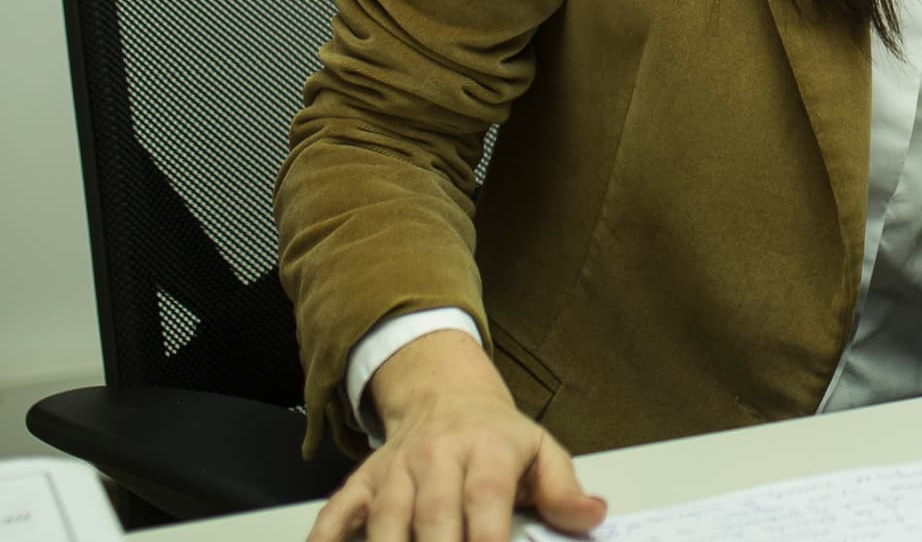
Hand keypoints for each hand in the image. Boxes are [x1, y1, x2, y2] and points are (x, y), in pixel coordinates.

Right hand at [309, 327, 603, 541]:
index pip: (486, 498)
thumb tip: (593, 516)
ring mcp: (395, 471)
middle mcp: (436, 458)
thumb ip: (563, 489)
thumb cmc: (498, 437)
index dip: (487, 538)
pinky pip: (337, 514)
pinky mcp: (363, 483)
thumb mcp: (540, 451)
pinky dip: (327, 540)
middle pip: (433, 515)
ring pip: (386, 519)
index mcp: (487, 449)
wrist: (445, 394)